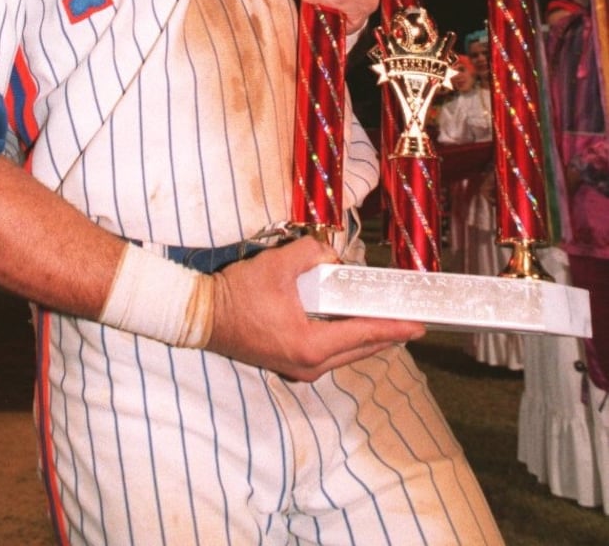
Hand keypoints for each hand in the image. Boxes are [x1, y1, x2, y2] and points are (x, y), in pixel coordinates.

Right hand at [207, 236, 424, 380]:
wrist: (202, 317)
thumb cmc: (236, 294)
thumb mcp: (276, 265)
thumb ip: (311, 254)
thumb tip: (332, 258)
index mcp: (310, 345)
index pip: (363, 335)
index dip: (394, 328)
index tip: (420, 325)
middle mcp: (309, 365)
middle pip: (360, 350)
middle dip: (386, 333)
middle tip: (409, 319)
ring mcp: (299, 369)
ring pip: (346, 354)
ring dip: (365, 337)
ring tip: (386, 319)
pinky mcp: (290, 364)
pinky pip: (330, 353)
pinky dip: (345, 339)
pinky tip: (352, 324)